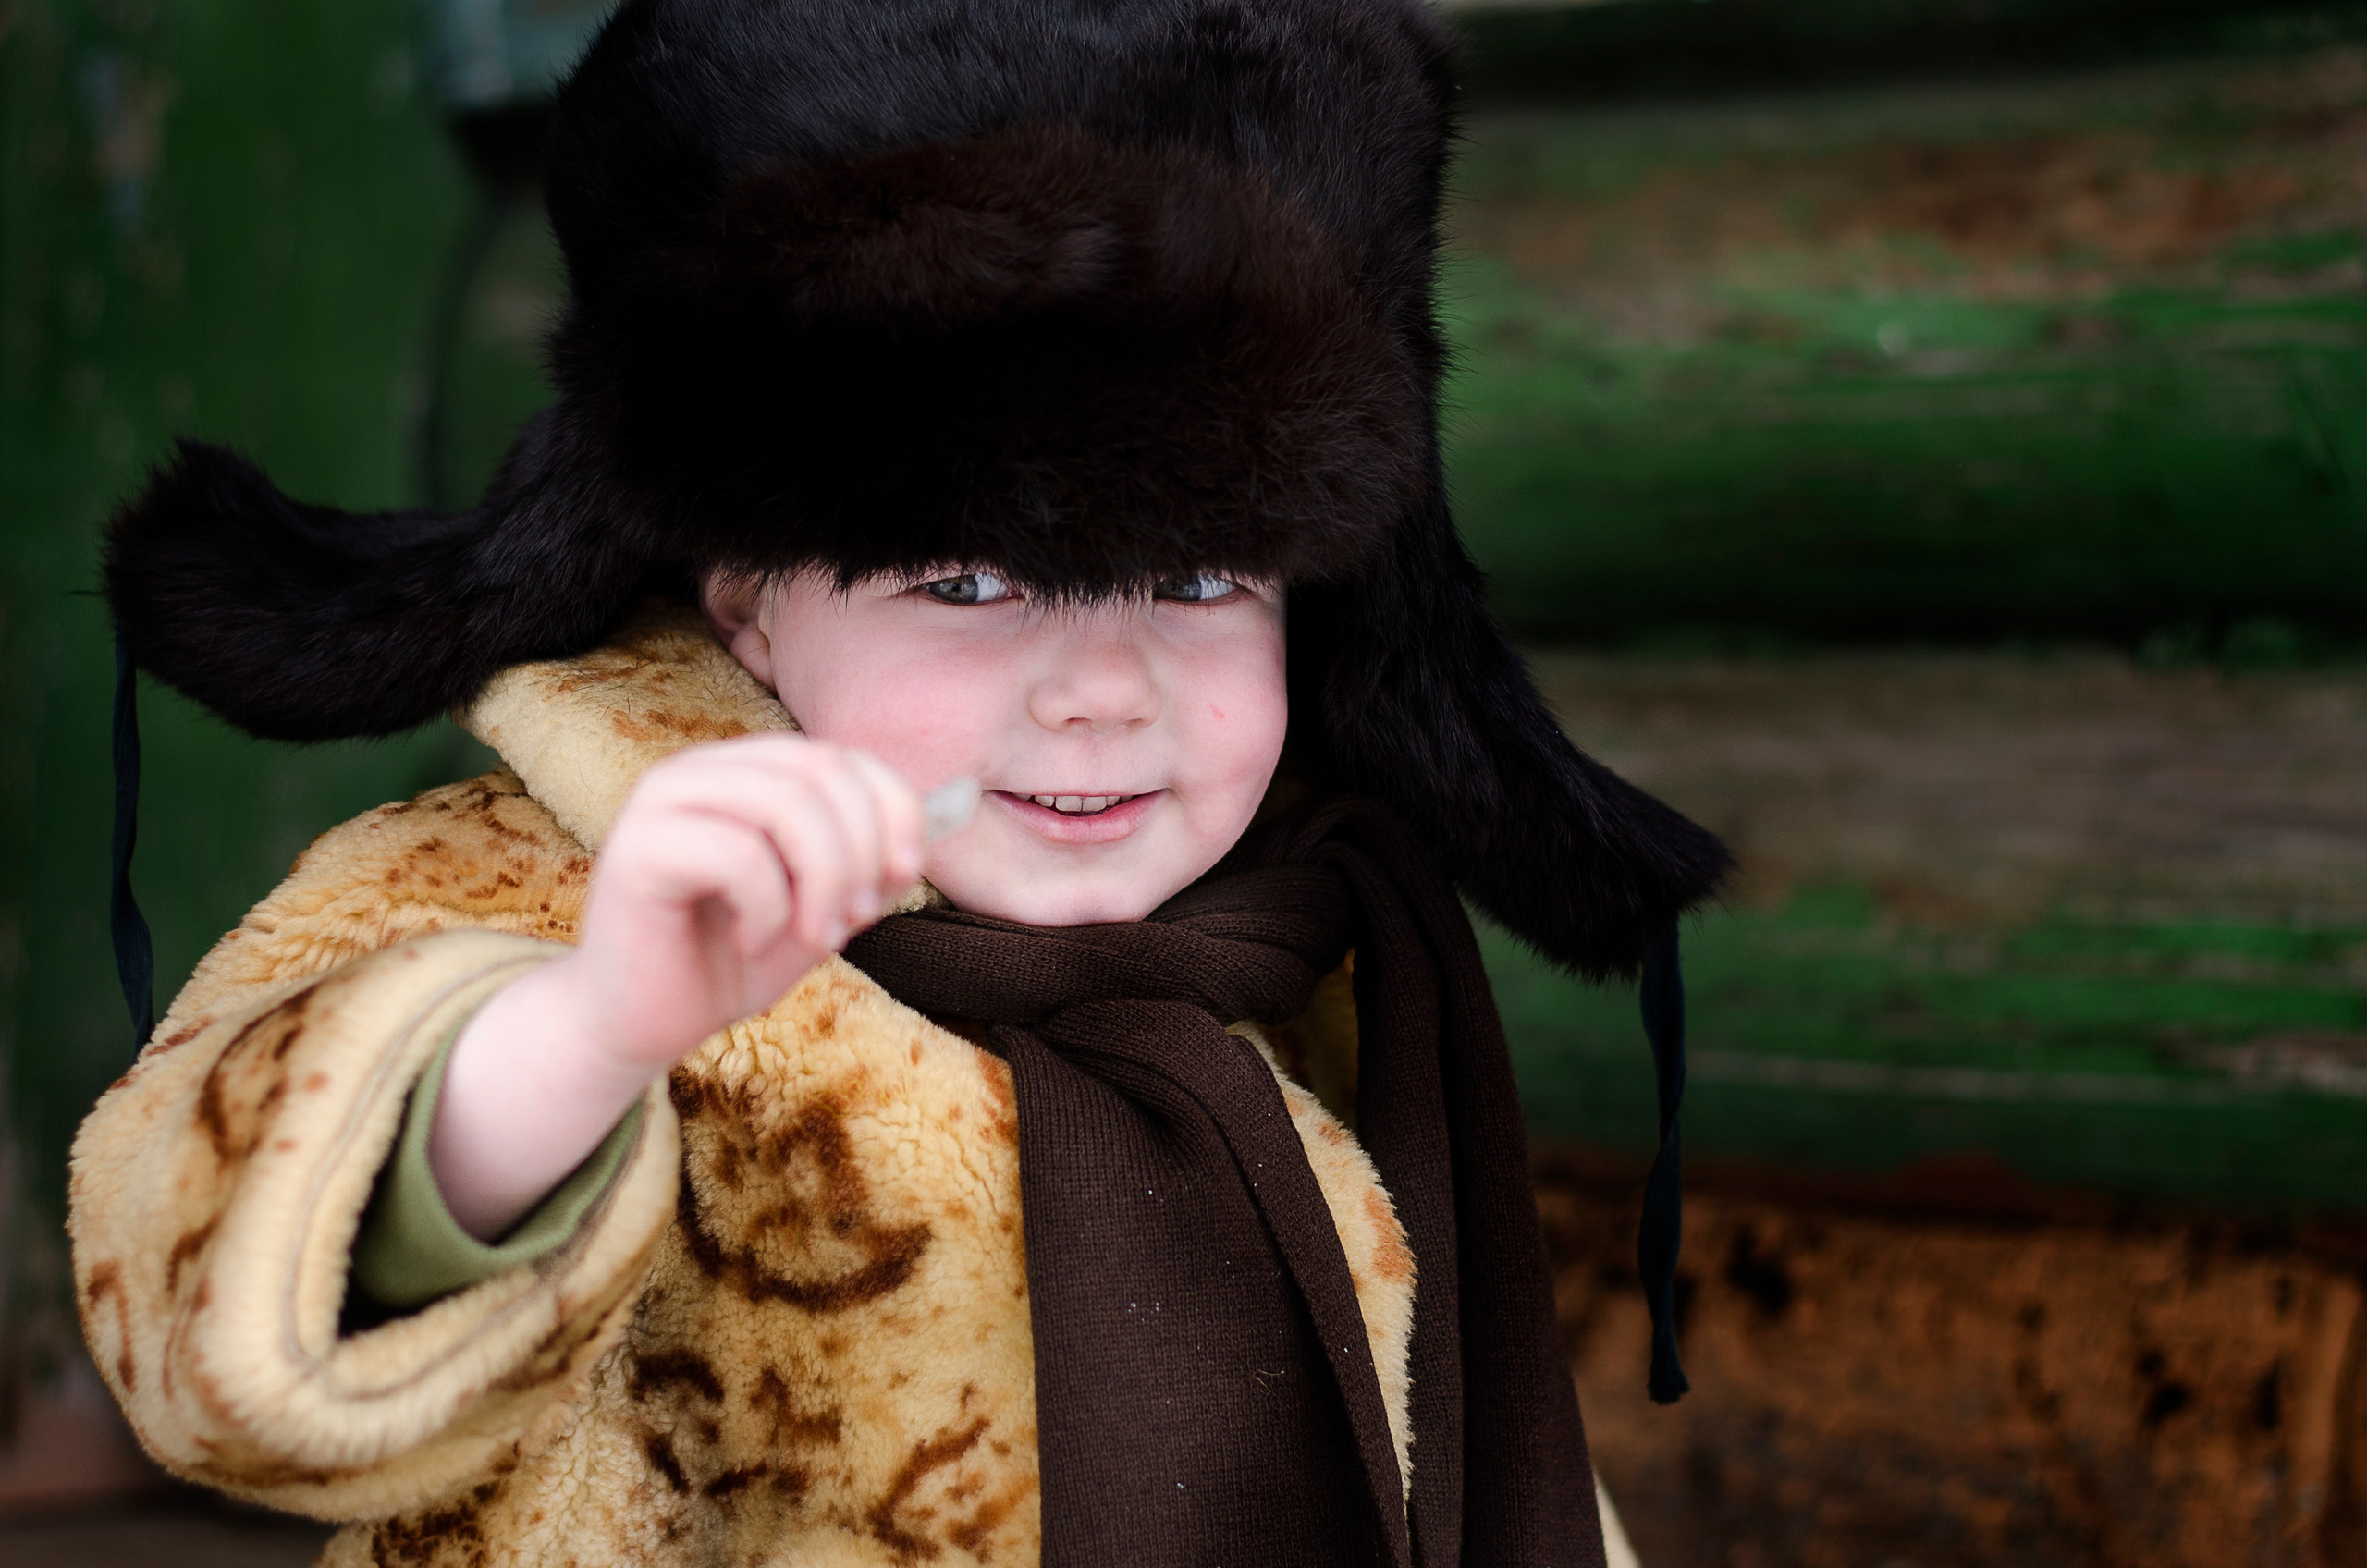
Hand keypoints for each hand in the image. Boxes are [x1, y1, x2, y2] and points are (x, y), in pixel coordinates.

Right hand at [431, 735, 924, 1237]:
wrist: (643, 1023)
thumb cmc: (730, 962)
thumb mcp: (823, 908)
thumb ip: (870, 865)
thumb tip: (941, 822)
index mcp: (748, 770)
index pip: (842, 755)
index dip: (892, 806)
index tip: (905, 872)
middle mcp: (703, 769)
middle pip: (820, 771)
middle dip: (860, 852)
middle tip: (856, 920)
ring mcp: (663, 798)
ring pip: (785, 804)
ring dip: (823, 882)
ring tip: (815, 937)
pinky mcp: (636, 843)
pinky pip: (738, 854)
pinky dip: (768, 910)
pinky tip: (752, 942)